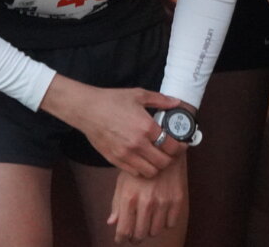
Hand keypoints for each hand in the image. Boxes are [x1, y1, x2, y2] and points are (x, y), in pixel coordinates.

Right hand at [41, 77, 184, 178]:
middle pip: (163, 163)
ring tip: (155, 156)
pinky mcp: (115, 160)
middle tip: (169, 151)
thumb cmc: (112, 100)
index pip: (172, 146)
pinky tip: (142, 158)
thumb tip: (177, 102)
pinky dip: (142, 169)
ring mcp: (126, 154)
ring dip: (156, 166)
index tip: (181, 145)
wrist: (87, 109)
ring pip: (150, 172)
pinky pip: (135, 172)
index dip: (180, 147)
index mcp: (147, 127)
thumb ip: (160, 100)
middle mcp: (138, 144)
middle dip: (169, 158)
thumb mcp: (139, 95)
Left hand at [108, 150, 187, 242]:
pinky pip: (170, 223)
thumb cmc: (139, 167)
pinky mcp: (177, 199)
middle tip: (134, 233)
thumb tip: (112, 223)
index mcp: (129, 197)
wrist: (162, 149)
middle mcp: (146, 202)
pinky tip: (160, 215)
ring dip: (150, 230)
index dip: (121, 238)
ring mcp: (163, 201)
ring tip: (148, 223)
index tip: (121, 238)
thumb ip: (117, 204)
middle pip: (139, 235)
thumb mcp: (123, 182)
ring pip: (155, 231)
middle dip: (135, 237)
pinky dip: (164, 223)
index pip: (124, 231)